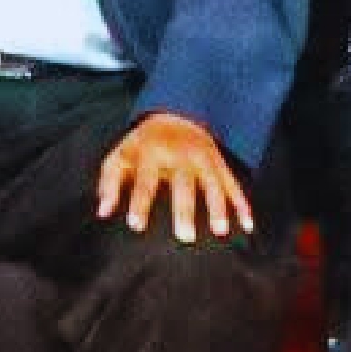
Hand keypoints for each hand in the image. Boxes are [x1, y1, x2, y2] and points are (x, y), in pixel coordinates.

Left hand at [95, 111, 252, 242]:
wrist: (177, 114)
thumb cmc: (143, 145)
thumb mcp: (121, 156)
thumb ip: (110, 182)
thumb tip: (103, 212)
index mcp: (152, 153)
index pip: (145, 181)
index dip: (140, 203)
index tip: (136, 225)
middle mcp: (180, 155)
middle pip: (183, 184)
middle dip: (184, 210)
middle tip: (185, 237)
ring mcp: (203, 158)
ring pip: (213, 183)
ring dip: (218, 206)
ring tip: (220, 231)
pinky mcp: (219, 163)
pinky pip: (233, 184)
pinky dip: (242, 203)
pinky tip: (247, 225)